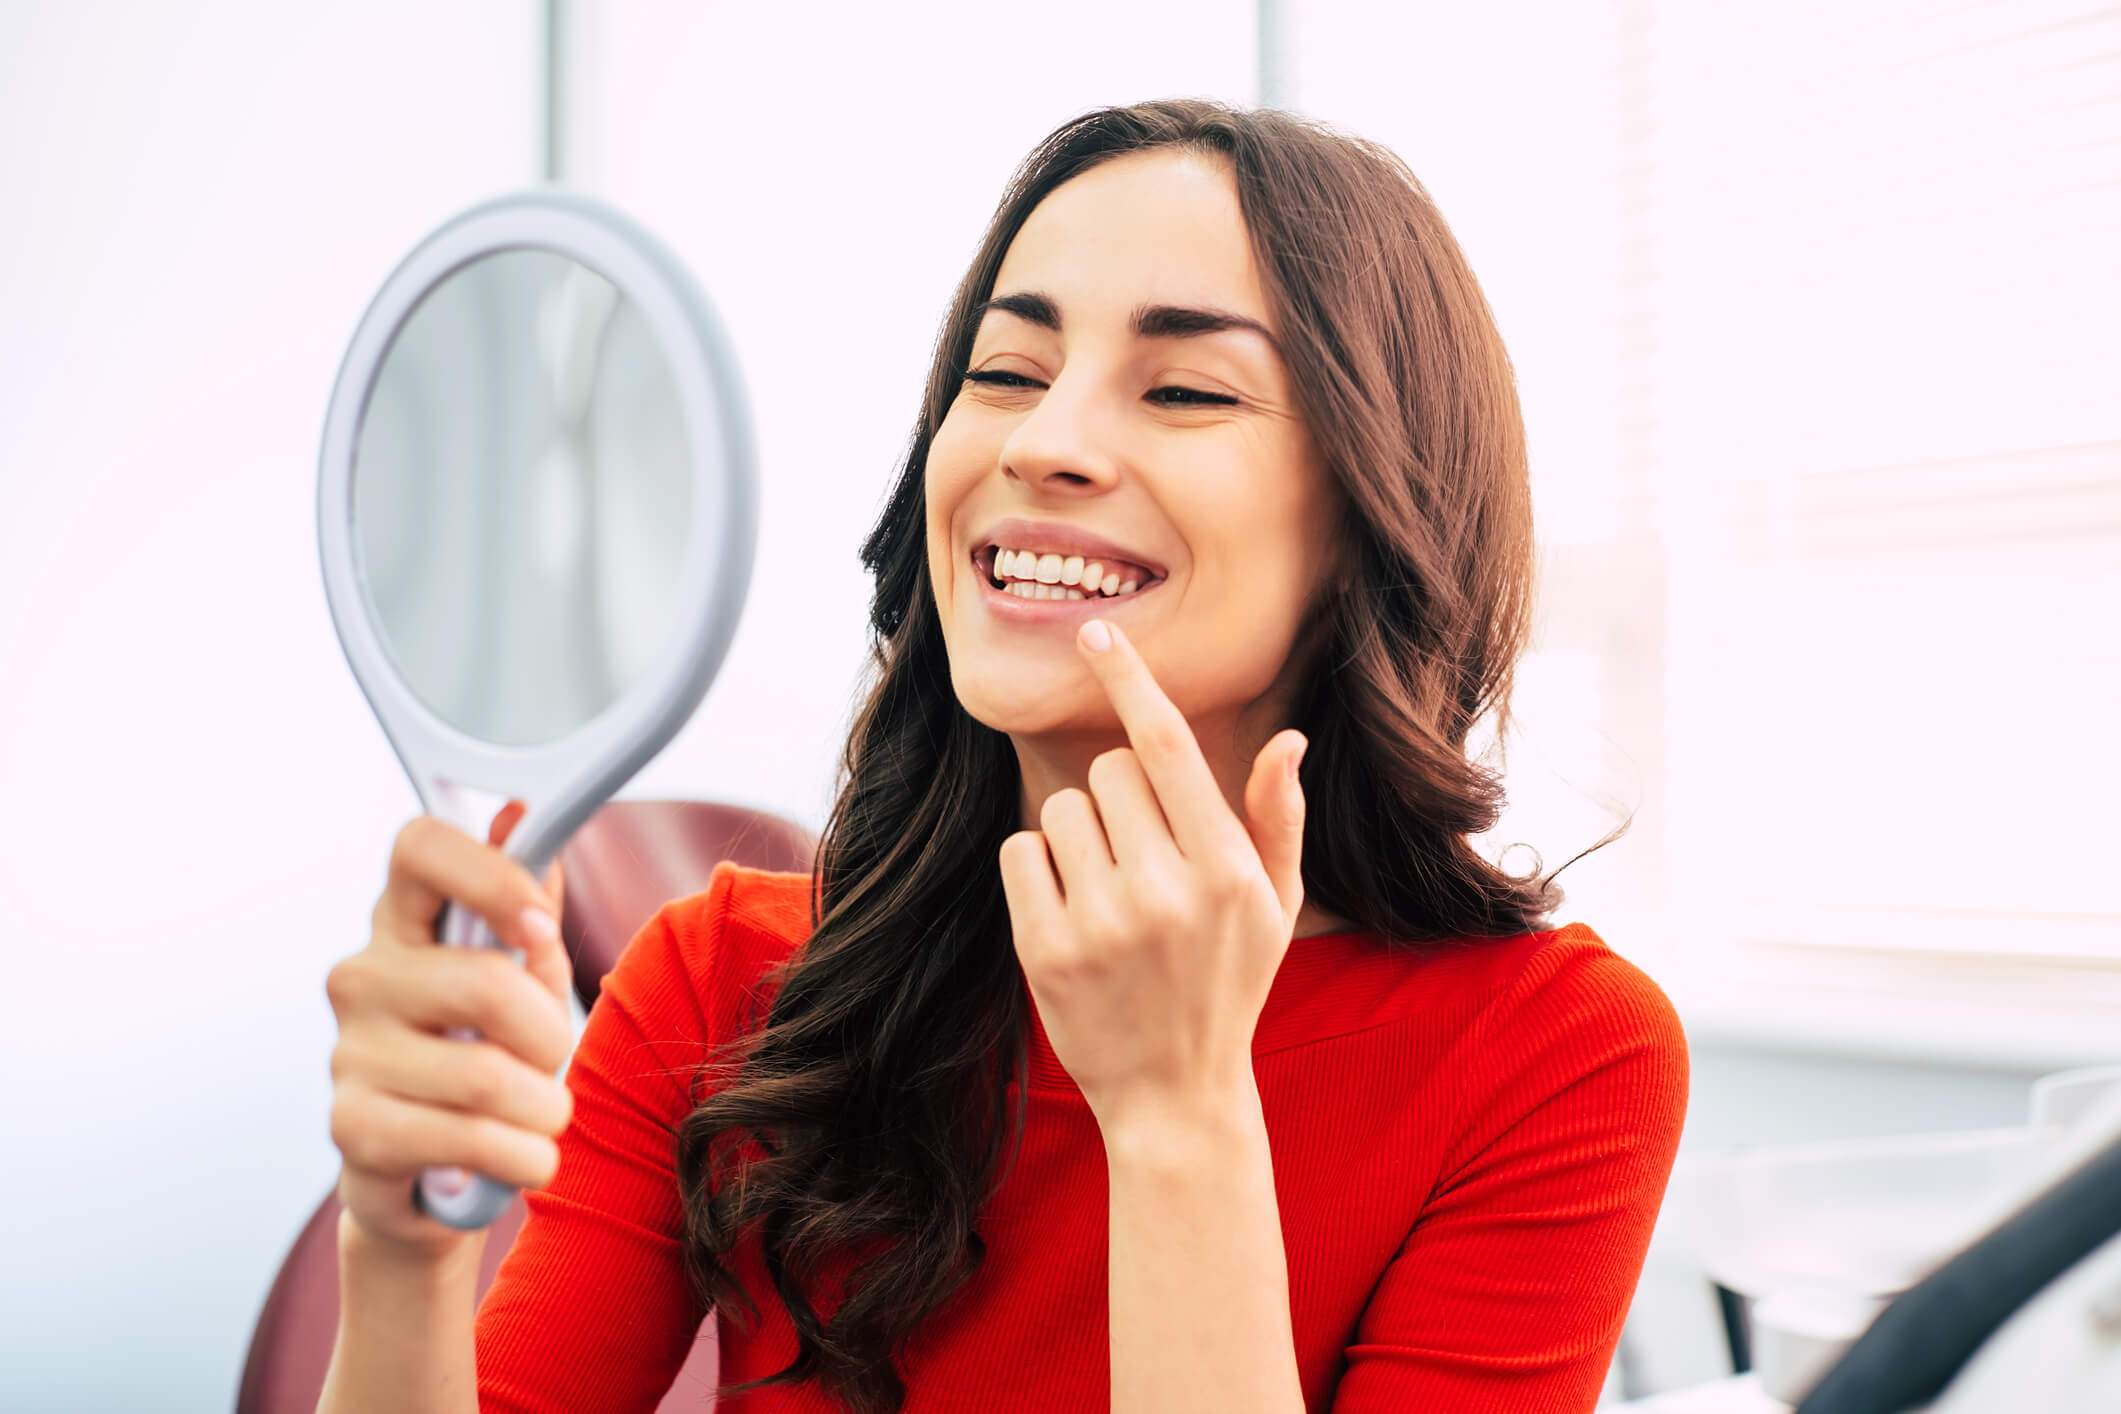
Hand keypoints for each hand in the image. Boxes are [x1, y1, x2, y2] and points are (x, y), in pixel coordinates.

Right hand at [325, 801, 572, 1260]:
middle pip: (486, 984)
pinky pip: (469, 1138)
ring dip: (544, 1110)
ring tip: (541, 1120)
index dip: (491, 875)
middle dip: (550, 1035)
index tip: (539, 925)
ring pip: (488, 1076)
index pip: (420, 846)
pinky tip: (523, 1158)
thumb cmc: (487, 1059)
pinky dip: (521, 1156)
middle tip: (550, 1060)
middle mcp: (364, 976)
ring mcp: (350, 1051)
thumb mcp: (524, 979)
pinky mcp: (352, 1128)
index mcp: (407, 922)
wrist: (436, 1177)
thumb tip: (517, 816)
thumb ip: (528, 908)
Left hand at [997, 617, 1308, 1132]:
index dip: (1131, 681)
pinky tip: (1072, 914)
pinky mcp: (1044, 950)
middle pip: (1110, 771)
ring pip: (1062, 808)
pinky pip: (1022, 852)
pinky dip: (1039, 870)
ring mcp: (1100, 922)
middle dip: (1121, 799)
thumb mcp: (1275, 905)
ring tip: (1109, 893)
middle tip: (1142, 859)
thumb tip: (1288, 739)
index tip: (1097, 633)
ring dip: (1079, 835)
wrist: (1175, 1095)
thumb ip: (1278, 819)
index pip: (1170, 747)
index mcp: (1227, 869)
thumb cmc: (1229, 983)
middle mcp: (1165, 890)